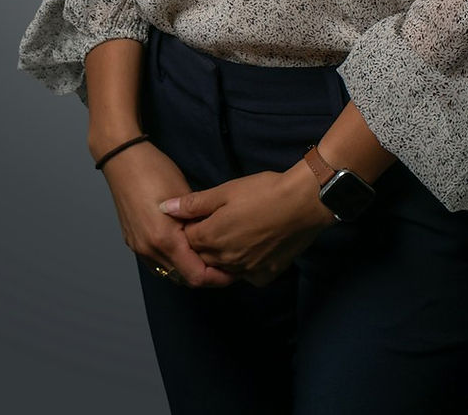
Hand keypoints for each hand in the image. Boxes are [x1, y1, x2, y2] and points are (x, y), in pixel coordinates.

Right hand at [99, 141, 236, 288]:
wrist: (122, 160)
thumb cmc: (156, 171)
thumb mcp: (185, 194)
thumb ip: (198, 221)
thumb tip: (213, 236)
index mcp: (164, 239)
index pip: (195, 275)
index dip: (216, 277)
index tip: (232, 270)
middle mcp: (149, 250)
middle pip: (182, 278)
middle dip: (204, 274)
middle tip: (223, 262)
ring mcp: (139, 248)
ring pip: (169, 272)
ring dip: (187, 268)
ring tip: (206, 254)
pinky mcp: (133, 242)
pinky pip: (157, 262)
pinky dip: (173, 260)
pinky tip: (185, 246)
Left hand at [158, 162, 336, 286]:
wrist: (303, 203)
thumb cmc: (264, 191)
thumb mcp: (226, 190)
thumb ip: (194, 203)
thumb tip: (164, 207)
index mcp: (212, 238)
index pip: (186, 240)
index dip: (188, 227)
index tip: (197, 216)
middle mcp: (225, 260)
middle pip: (202, 257)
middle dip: (201, 244)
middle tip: (214, 224)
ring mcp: (245, 271)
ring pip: (222, 269)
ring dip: (220, 256)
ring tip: (231, 234)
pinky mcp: (264, 275)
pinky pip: (245, 276)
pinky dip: (242, 266)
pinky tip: (249, 249)